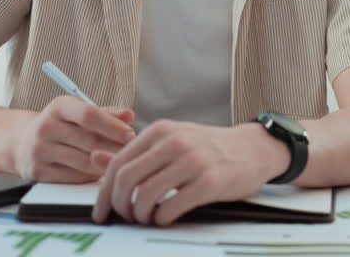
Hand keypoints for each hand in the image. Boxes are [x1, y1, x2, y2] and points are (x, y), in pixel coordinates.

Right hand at [9, 95, 134, 182]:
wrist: (22, 142)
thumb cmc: (61, 125)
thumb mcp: (79, 112)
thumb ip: (106, 113)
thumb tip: (129, 116)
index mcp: (59, 106)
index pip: (88, 115)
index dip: (112, 126)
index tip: (130, 135)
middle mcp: (46, 126)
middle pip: (88, 141)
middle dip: (114, 148)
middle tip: (132, 153)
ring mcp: (39, 150)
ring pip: (83, 162)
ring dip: (105, 164)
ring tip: (119, 163)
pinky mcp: (37, 172)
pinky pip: (73, 177)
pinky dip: (91, 176)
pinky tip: (99, 172)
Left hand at [90, 119, 289, 225]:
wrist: (254, 148)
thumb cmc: (209, 148)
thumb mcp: (172, 140)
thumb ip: (137, 153)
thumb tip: (96, 160)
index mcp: (160, 131)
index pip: (118, 164)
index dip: (103, 194)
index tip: (101, 213)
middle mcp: (174, 142)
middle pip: (126, 181)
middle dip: (119, 207)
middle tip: (125, 218)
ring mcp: (192, 161)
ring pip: (145, 196)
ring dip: (140, 216)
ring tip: (147, 218)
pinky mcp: (209, 182)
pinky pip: (171, 208)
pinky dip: (162, 220)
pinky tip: (166, 218)